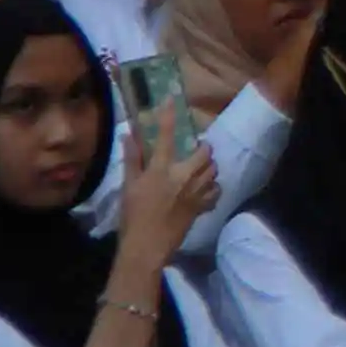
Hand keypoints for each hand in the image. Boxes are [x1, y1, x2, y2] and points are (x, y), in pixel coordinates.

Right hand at [114, 108, 220, 271]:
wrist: (146, 246)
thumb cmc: (133, 216)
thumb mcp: (129, 186)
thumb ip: (132, 159)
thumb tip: (128, 135)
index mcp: (162, 170)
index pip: (166, 136)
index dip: (169, 116)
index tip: (172, 100)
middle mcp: (183, 176)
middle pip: (205, 152)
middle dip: (203, 149)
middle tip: (194, 151)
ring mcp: (196, 192)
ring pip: (213, 170)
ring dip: (208, 167)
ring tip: (199, 170)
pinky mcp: (203, 206)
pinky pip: (216, 191)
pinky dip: (213, 188)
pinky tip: (204, 190)